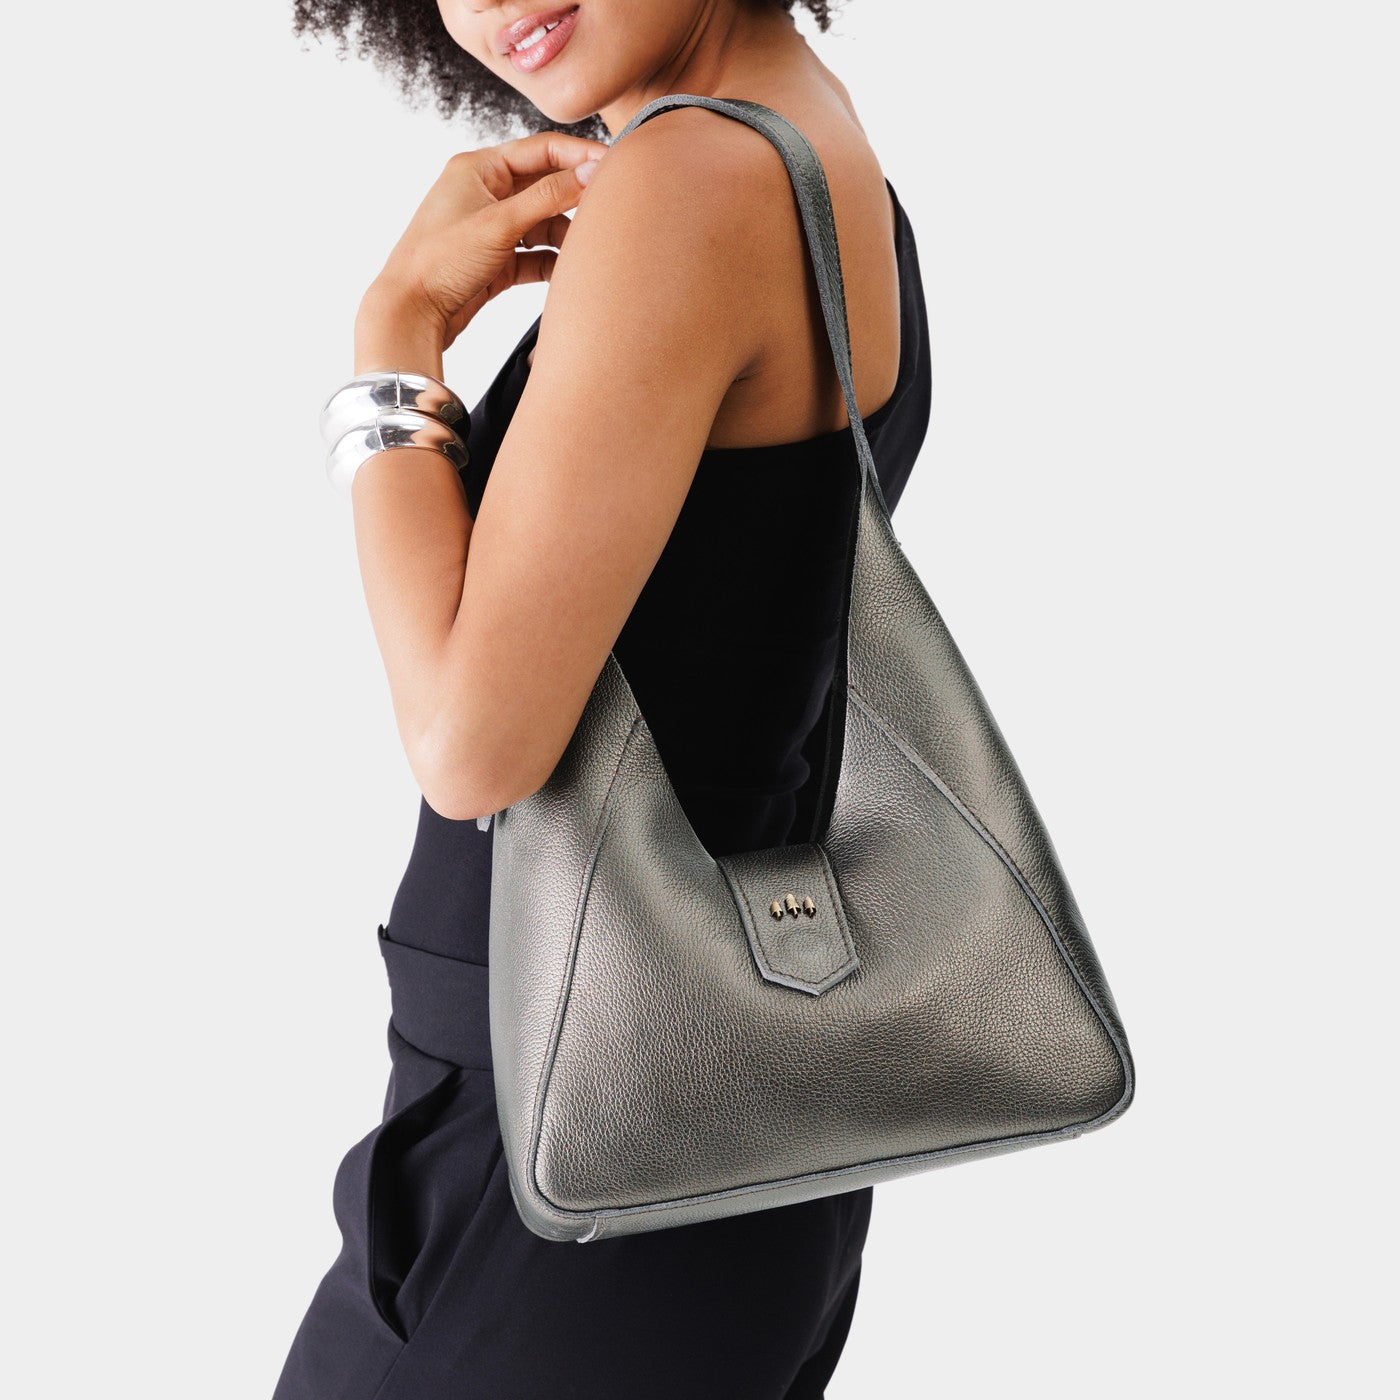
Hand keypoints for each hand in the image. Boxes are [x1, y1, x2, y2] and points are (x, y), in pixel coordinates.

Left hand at [356, 131, 609, 366]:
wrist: (410, 312)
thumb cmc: (439, 261)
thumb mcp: (500, 223)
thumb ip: (549, 196)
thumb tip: (593, 171)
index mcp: (479, 168)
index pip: (542, 150)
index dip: (580, 156)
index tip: (614, 165)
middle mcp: (486, 193)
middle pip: (546, 186)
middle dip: (577, 199)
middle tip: (611, 209)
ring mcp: (492, 228)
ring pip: (544, 224)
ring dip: (567, 236)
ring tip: (591, 249)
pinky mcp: (497, 261)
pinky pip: (536, 255)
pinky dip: (553, 262)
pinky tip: (570, 272)